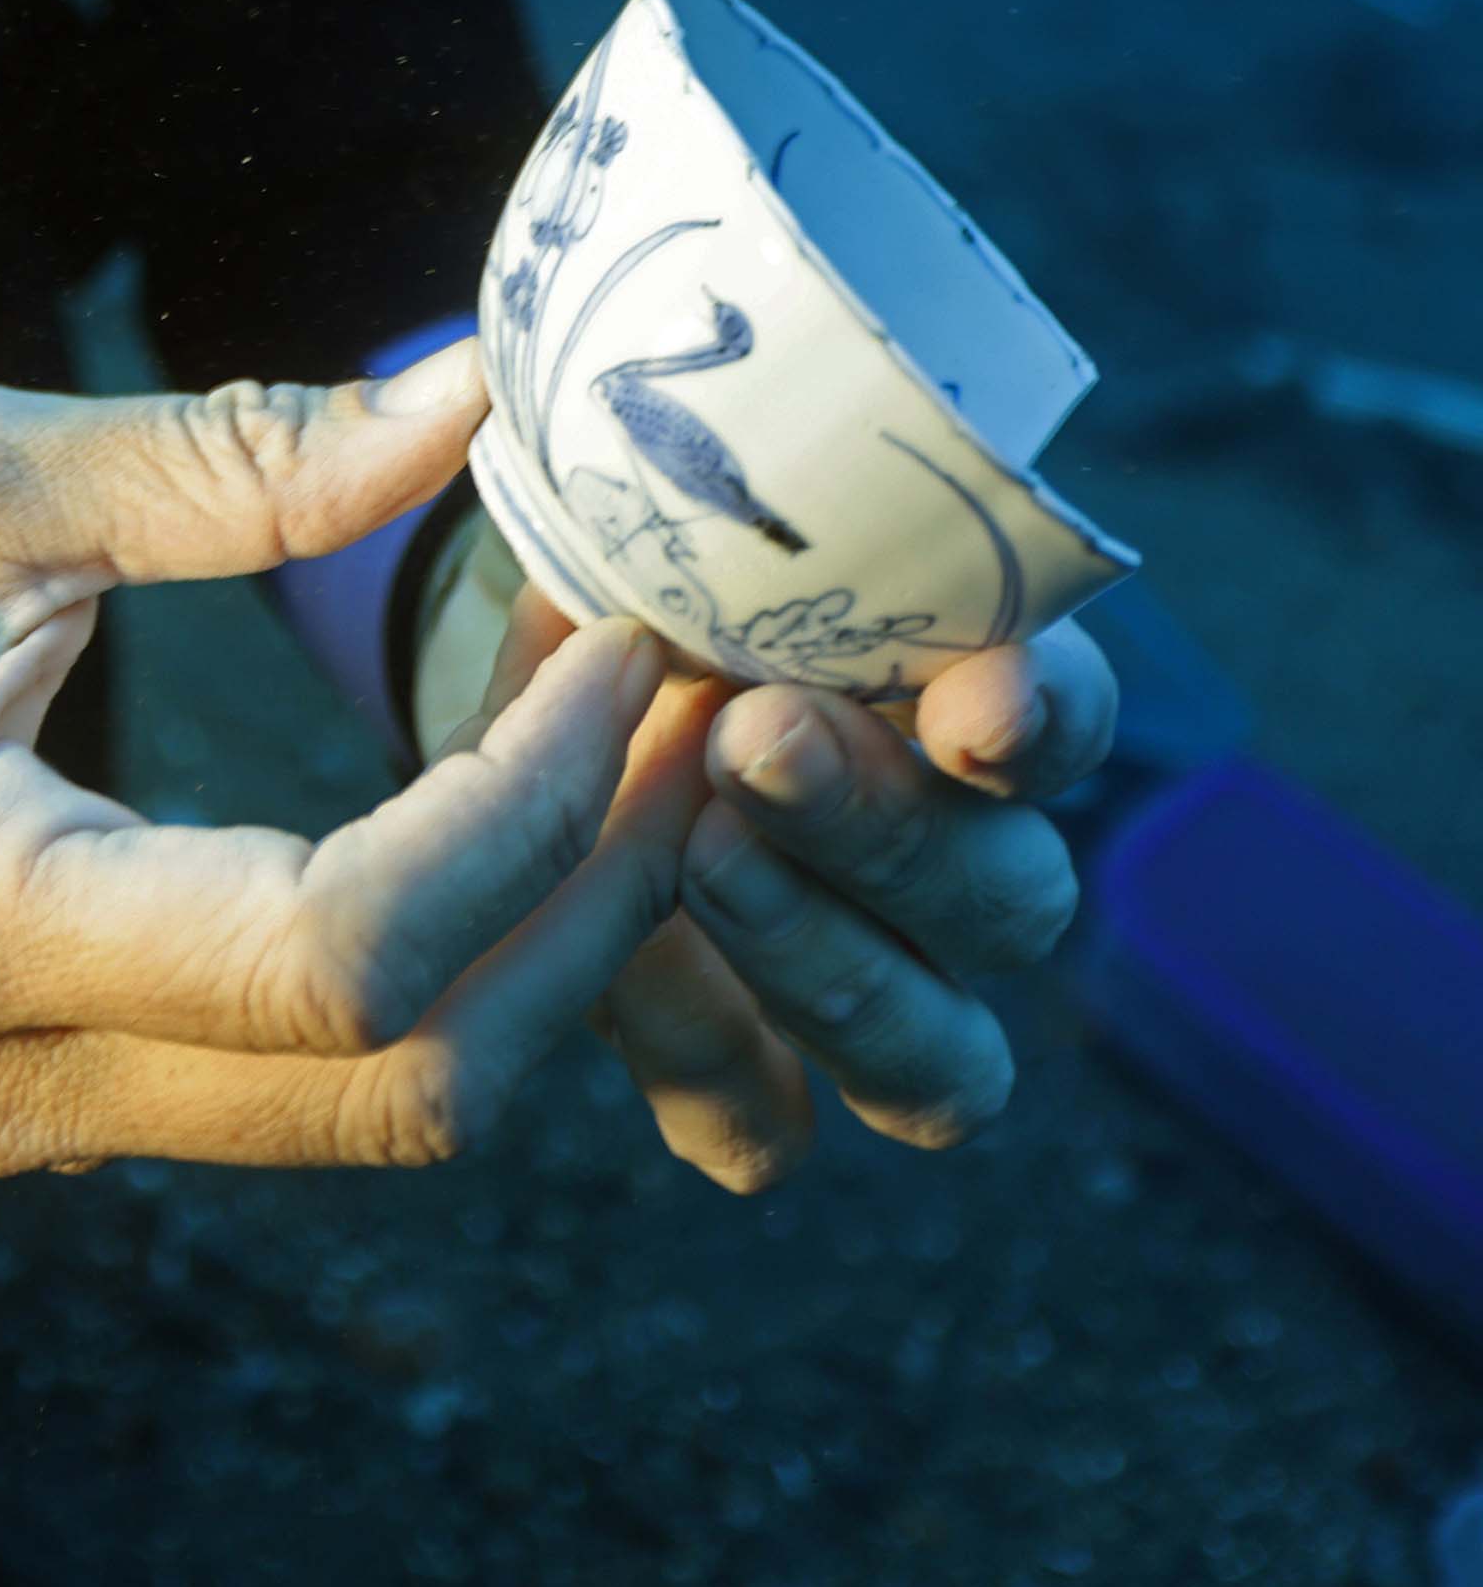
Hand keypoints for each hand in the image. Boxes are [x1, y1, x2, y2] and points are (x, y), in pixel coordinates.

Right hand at [0, 350, 707, 1173]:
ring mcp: (63, 1127)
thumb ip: (228, 456)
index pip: (336, 950)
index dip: (521, 810)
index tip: (616, 646)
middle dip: (599, 899)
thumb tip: (470, 407)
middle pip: (414, 1079)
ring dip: (557, 939)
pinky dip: (467, 959)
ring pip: (399, 1113)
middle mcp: (27, 1080)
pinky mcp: (101, 1112)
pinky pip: (336, 1086)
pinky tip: (522, 808)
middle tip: (694, 708)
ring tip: (635, 743)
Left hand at [478, 591, 1115, 1188]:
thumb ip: (655, 536)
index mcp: (968, 700)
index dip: (1043, 716)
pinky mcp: (746, 1089)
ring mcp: (869, 1003)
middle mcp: (955, 871)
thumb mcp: (631, 546)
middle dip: (890, 824)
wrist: (520, 716)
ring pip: (942, 1061)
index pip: (1065, 714)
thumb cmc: (613, 596)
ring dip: (828, 959)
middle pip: (1015, 900)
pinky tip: (621, 960)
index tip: (979, 702)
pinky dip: (700, 1046)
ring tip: (704, 850)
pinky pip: (766, 1126)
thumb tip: (558, 460)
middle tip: (764, 738)